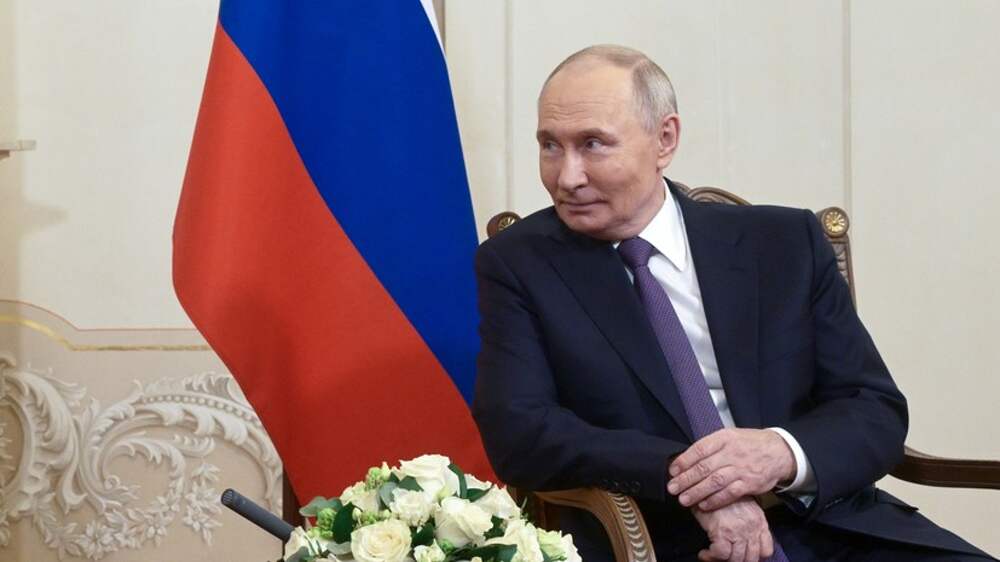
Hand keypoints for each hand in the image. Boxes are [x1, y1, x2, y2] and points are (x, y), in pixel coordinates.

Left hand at [667, 428, 794, 510]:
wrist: (778, 452)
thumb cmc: (749, 444)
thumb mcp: (730, 436)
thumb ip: (711, 447)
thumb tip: (686, 459)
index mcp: (724, 438)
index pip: (699, 449)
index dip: (684, 461)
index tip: (672, 471)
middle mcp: (732, 453)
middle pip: (704, 467)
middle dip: (685, 479)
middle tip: (672, 488)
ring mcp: (741, 469)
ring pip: (714, 482)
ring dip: (696, 492)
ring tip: (683, 500)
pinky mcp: (750, 484)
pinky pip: (729, 494)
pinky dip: (715, 500)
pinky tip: (704, 505)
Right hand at [691, 497, 773, 561]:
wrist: (708, 481)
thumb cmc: (721, 491)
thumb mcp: (742, 504)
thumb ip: (748, 520)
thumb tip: (742, 537)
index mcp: (760, 521)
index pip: (766, 550)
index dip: (754, 556)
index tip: (741, 554)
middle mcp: (752, 528)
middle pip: (751, 558)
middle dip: (738, 561)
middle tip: (725, 557)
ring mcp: (739, 531)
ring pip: (736, 559)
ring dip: (723, 561)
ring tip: (712, 555)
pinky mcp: (722, 531)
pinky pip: (721, 554)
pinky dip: (711, 557)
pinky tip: (704, 553)